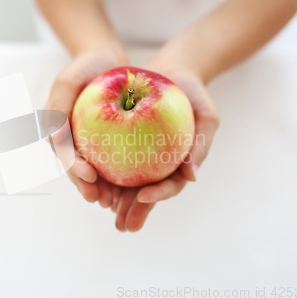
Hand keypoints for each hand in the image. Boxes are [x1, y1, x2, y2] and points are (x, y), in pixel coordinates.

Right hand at [45, 52, 126, 202]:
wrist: (106, 61)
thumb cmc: (85, 67)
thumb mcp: (68, 81)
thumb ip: (57, 106)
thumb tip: (52, 138)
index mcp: (56, 131)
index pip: (63, 154)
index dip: (74, 168)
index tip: (90, 177)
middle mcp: (69, 141)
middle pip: (76, 168)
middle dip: (87, 187)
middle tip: (100, 200)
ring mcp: (86, 143)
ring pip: (92, 170)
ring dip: (101, 188)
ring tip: (114, 203)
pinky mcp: (104, 142)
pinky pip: (110, 161)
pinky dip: (117, 174)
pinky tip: (130, 187)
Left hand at [112, 70, 219, 231]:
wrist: (172, 72)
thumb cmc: (194, 94)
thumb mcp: (207, 115)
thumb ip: (201, 144)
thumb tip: (192, 177)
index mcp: (179, 166)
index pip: (170, 185)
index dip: (158, 194)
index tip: (143, 197)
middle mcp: (158, 165)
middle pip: (145, 193)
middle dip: (133, 211)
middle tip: (122, 225)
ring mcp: (140, 156)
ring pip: (125, 183)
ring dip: (115, 199)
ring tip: (102, 208)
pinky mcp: (122, 143)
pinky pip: (111, 159)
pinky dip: (102, 171)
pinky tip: (89, 179)